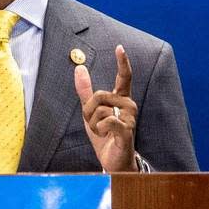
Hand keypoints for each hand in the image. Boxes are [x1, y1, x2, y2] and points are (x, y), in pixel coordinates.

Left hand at [74, 45, 137, 173]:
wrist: (112, 162)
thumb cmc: (104, 135)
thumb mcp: (90, 111)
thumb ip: (85, 91)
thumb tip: (79, 68)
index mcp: (121, 98)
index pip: (124, 76)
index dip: (122, 62)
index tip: (119, 47)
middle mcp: (129, 105)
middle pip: (99, 95)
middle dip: (88, 110)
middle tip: (94, 124)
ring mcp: (130, 118)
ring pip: (100, 109)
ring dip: (93, 123)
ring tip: (102, 132)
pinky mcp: (127, 130)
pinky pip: (106, 121)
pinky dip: (99, 129)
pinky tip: (106, 136)